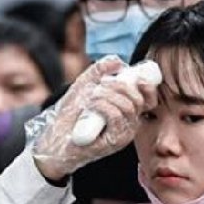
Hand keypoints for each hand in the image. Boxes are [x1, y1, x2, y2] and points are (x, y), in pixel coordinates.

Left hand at [33, 56, 158, 179]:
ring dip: (109, 94)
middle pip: (139, 101)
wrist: (54, 139)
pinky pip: (116, 117)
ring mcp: (123, 135)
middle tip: (102, 82)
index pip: (148, 100)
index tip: (135, 76)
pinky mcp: (113, 142)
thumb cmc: (69, 117)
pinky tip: (92, 104)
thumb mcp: (82, 88)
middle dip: (121, 86)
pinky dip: (104, 105)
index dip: (147, 87)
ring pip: (128, 107)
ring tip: (92, 94)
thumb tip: (117, 61)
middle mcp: (129, 125)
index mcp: (126, 113)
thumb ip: (98, 72)